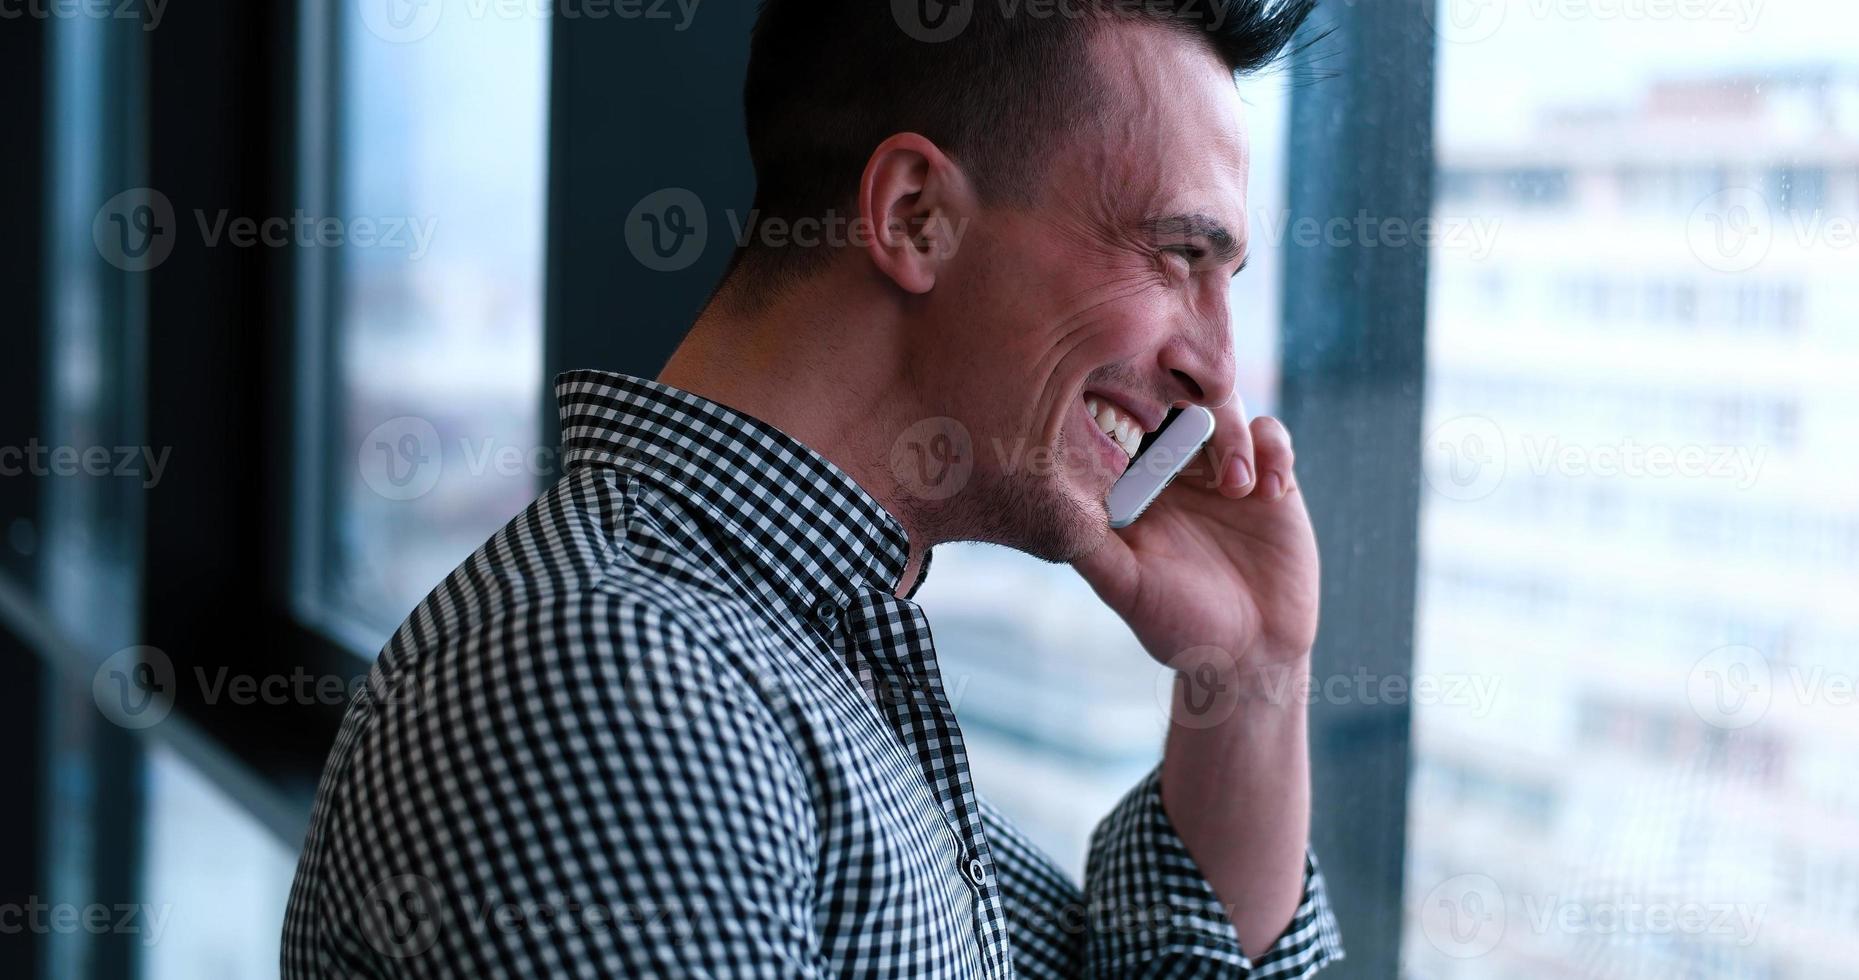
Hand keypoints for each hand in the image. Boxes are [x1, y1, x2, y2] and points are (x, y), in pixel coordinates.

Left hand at [1073, 397, 1317, 675]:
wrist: (1249, 654)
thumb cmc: (1175, 624)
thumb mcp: (1126, 587)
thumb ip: (1092, 546)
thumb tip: (1049, 505)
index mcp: (1134, 483)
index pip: (1124, 423)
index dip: (1125, 407)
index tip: (1130, 414)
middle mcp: (1176, 468)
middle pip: (1176, 403)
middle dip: (1184, 405)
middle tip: (1190, 424)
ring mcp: (1223, 469)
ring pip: (1226, 409)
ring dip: (1232, 434)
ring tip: (1237, 487)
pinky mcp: (1271, 478)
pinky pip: (1272, 435)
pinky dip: (1272, 450)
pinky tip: (1267, 493)